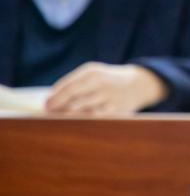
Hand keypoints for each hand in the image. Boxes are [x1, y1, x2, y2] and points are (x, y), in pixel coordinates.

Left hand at [45, 63, 168, 114]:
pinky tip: (78, 123)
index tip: (46, 105)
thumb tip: (52, 98)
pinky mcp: (116, 111)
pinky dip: (85, 121)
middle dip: (59, 108)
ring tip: (61, 119)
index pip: (68, 87)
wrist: (139, 84)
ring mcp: (110, 99)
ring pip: (84, 111)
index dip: (55, 98)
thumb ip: (72, 82)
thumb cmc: (107, 79)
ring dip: (70, 116)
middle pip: (74, 100)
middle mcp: (102, 85)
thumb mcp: (92, 72)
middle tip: (50, 114)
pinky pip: (96, 119)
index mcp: (93, 73)